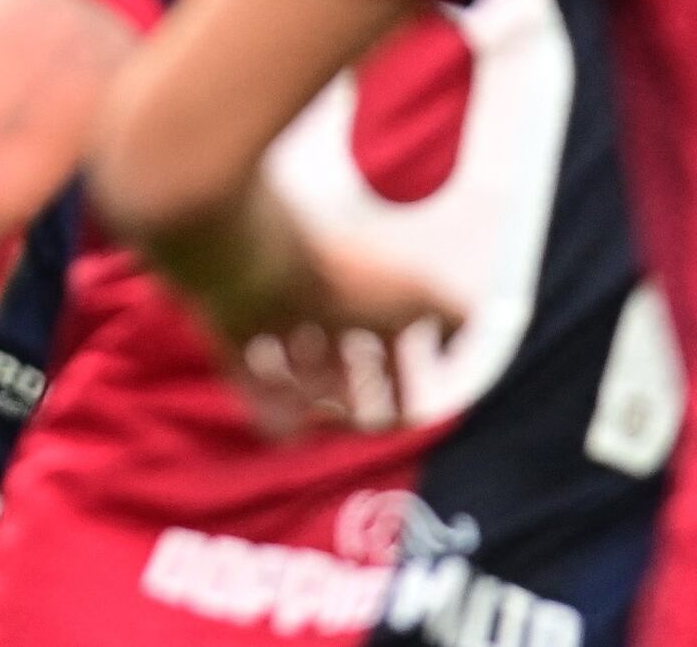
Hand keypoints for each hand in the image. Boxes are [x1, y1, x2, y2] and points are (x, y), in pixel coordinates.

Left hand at [153, 194, 453, 426]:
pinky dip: (269, 409)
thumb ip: (454, 319)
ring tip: (331, 430)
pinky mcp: (231, 332)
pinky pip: (249, 380)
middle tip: (367, 434)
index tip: (410, 418)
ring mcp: (270, 316)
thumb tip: (465, 347)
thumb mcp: (417, 297)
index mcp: (360, 289)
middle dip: (356, 397)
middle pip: (337, 360)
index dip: (399, 378)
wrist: (257, 261)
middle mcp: (316, 302)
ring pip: (294, 370)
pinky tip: (290, 435)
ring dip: (314, 404)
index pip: (384, 339)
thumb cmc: (340, 281)